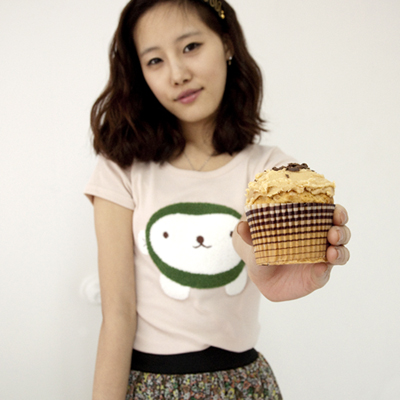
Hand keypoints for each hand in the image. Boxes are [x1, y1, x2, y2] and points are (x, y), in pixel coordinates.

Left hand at [233, 204, 350, 300]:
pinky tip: (321, 268)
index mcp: (310, 224)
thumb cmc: (264, 246)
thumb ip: (250, 234)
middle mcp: (321, 240)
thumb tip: (240, 227)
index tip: (335, 211)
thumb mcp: (256, 239)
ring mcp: (321, 259)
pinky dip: (324, 271)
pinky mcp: (316, 277)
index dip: (338, 212)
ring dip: (340, 252)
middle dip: (341, 231)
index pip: (331, 215)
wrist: (260, 271)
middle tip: (333, 233)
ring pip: (340, 253)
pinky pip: (324, 274)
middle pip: (340, 233)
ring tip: (332, 252)